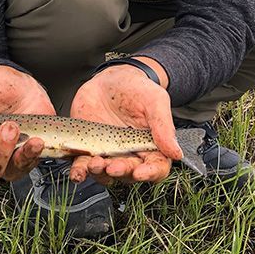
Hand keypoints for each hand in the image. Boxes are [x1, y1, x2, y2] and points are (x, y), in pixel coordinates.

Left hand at [69, 60, 181, 184]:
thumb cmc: (136, 88)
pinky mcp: (88, 149)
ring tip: (94, 164)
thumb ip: (164, 126)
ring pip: (105, 174)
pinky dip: (80, 171)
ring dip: (99, 174)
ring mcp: (108, 153)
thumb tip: (176, 153)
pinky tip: (78, 170)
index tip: (140, 172)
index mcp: (151, 146)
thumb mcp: (155, 100)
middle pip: (129, 173)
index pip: (156, 168)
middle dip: (121, 172)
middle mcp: (130, 154)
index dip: (150, 174)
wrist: (109, 79)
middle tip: (113, 166)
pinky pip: (83, 166)